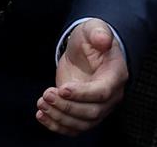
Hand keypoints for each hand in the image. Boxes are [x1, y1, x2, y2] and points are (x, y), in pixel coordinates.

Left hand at [36, 19, 127, 136]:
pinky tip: (41, 116)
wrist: (86, 50)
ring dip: (60, 117)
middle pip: (92, 112)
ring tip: (41, 104)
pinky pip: (73, 127)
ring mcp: (98, 107)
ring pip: (82, 124)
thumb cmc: (91, 39)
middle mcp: (110, 96)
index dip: (82, 94)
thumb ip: (99, 32)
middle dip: (67, 107)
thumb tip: (103, 39)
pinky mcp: (83, 111)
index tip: (62, 88)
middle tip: (46, 95)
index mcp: (115, 76)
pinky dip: (57, 126)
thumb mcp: (94, 28)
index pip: (102, 92)